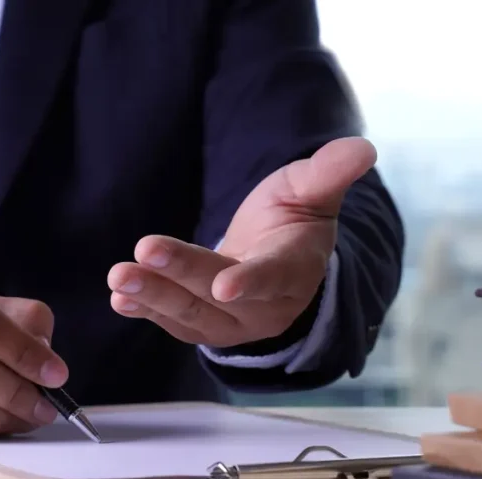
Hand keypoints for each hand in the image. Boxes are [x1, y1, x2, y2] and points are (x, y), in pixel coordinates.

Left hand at [107, 137, 376, 347]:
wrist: (274, 257)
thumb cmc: (292, 220)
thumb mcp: (311, 191)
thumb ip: (329, 172)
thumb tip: (363, 148)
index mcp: (295, 270)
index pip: (274, 277)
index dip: (252, 281)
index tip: (226, 284)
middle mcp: (265, 305)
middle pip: (217, 294)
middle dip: (178, 276)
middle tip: (141, 254)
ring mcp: (232, 322)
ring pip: (190, 312)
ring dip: (152, 296)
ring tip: (118, 276)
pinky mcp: (203, 326)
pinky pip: (174, 322)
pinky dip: (145, 310)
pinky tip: (118, 298)